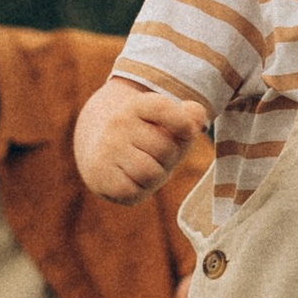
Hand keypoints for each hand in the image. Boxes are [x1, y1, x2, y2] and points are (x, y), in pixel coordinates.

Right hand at [77, 78, 210, 204]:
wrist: (98, 147)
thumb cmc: (146, 138)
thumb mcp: (167, 123)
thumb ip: (189, 118)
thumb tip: (198, 119)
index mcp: (137, 105)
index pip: (163, 107)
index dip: (184, 124)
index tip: (187, 132)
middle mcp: (119, 123)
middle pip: (165, 149)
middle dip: (170, 158)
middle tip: (158, 157)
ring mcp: (107, 148)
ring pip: (151, 173)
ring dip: (157, 177)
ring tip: (148, 168)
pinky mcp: (100, 174)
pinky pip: (134, 192)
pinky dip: (140, 191)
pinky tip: (133, 180)